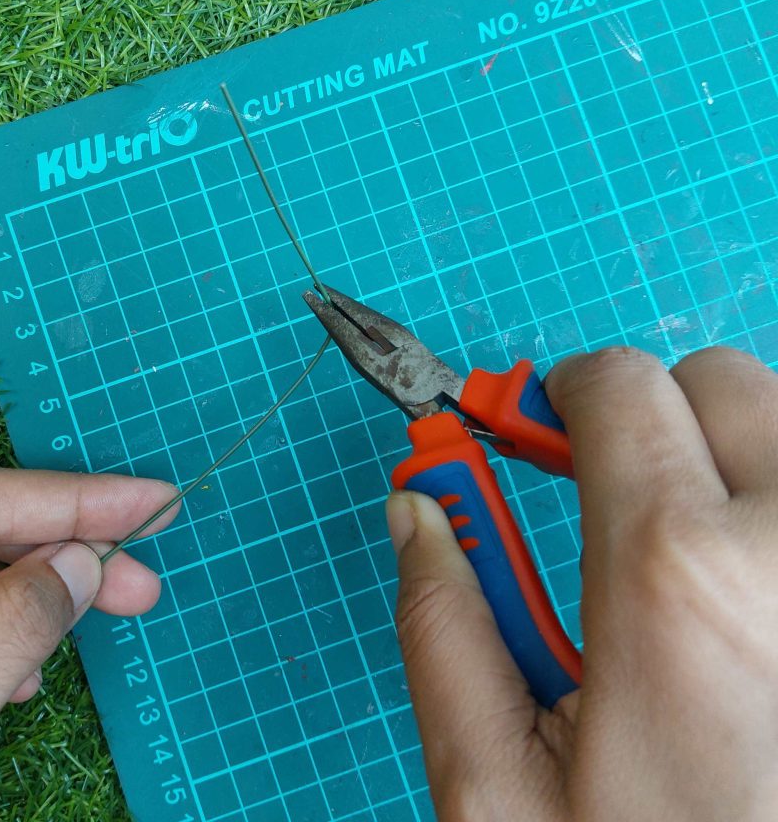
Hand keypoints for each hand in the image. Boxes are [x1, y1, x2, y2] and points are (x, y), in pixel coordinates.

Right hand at [387, 346, 777, 821]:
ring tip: (702, 558)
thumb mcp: (500, 793)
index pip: (619, 386)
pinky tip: (761, 598)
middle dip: (653, 417)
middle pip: (719, 382)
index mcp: (672, 580)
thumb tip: (419, 510)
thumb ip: (443, 626)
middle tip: (619, 494)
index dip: (558, 397)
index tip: (538, 437)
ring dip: (736, 461)